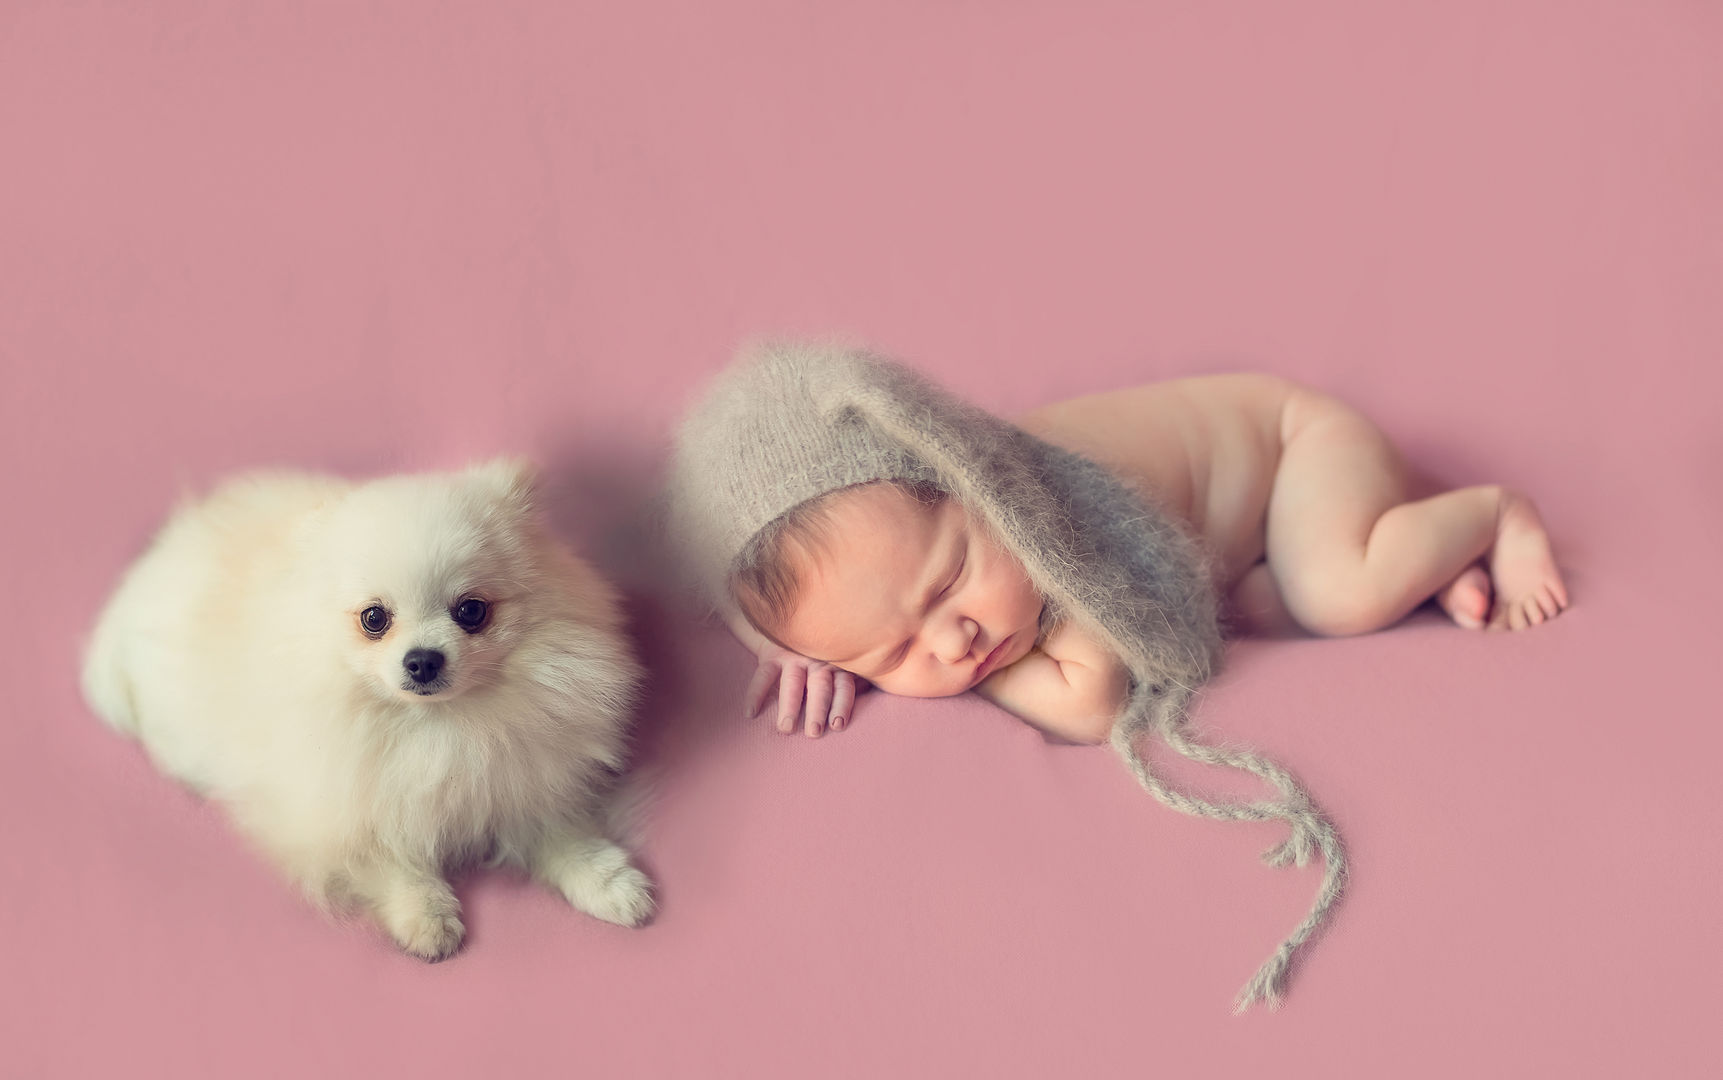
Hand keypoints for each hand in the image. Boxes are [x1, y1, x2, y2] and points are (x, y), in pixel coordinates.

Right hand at [742, 641, 869, 737]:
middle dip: (817, 709)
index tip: (838, 725)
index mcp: (837, 664)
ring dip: (789, 705)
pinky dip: (756, 693)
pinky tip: (751, 713)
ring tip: (785, 728)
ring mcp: (793, 657)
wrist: (794, 618)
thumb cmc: (827, 649)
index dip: (842, 704)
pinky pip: (763, 675)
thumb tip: (868, 696)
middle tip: (814, 732)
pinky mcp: (771, 656)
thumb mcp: (844, 659)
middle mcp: (817, 660)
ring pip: (792, 682)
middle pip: (819, 686)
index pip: (843, 685)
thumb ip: (857, 678)